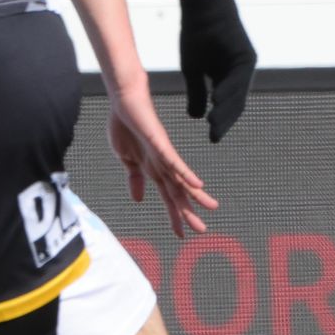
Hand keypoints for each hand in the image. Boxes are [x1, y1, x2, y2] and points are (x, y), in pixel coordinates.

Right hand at [108, 83, 217, 237]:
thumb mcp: (125, 159)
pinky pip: (174, 161)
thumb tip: (139, 199)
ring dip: (195, 195)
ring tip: (211, 208)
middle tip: (201, 230)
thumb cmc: (124, 125)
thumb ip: (134, 178)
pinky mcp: (159, 143)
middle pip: (177, 193)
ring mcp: (162, 154)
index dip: (174, 215)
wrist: (124, 101)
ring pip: (181, 179)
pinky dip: (185, 173)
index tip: (181, 233)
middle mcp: (161, 164)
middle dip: (188, 212)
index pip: (166, 196)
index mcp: (152, 169)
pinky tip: (197, 184)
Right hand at [177, 0, 255, 142]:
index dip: (220, 122)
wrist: (201, 7)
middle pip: (235, 103)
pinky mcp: (245, 53)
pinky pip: (237, 76)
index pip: (227, 106)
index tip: (211, 138)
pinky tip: (216, 100)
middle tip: (214, 137)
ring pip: (237, 92)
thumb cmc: (196, 35)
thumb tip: (196, 117)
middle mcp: (240, 72)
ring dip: (225, 109)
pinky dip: (227, 89)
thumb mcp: (193, 69)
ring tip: (214, 124)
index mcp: (227, 77)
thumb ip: (197, 92)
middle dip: (224, 121)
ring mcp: (245, 63)